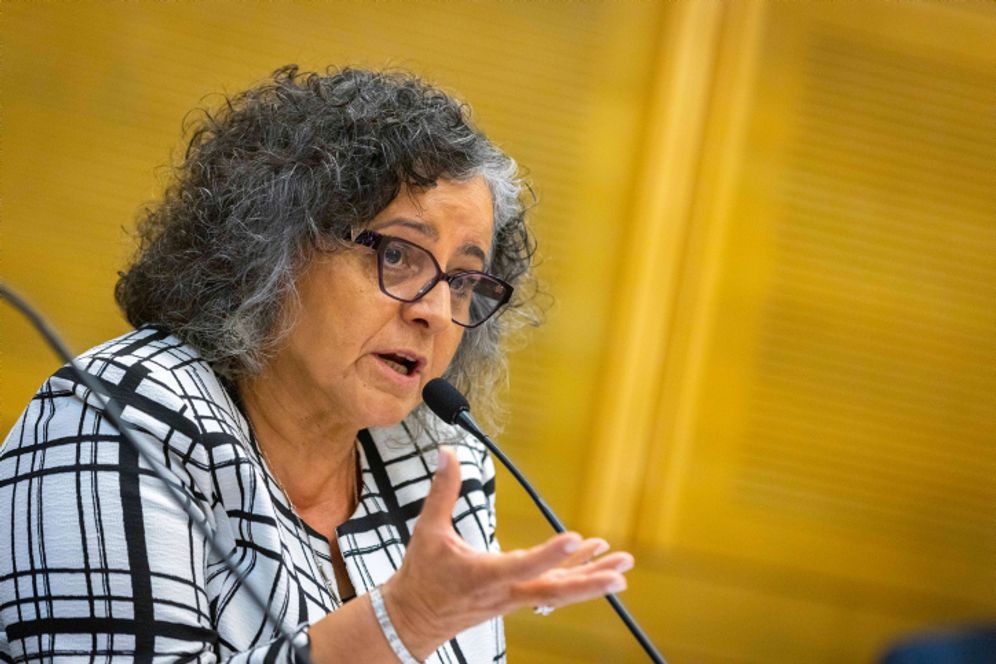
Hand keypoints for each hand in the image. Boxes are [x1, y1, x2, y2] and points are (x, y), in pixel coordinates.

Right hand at [382, 447, 633, 659]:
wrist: (416, 619)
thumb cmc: (422, 576)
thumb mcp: (427, 531)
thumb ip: (442, 491)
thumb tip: (447, 454)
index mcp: (483, 575)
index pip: (522, 564)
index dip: (550, 553)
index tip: (574, 537)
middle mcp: (505, 591)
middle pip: (554, 590)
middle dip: (589, 581)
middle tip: (619, 572)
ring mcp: (514, 598)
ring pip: (559, 592)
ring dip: (591, 580)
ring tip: (622, 568)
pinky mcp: (517, 597)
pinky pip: (552, 588)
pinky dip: (575, 576)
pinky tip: (596, 562)